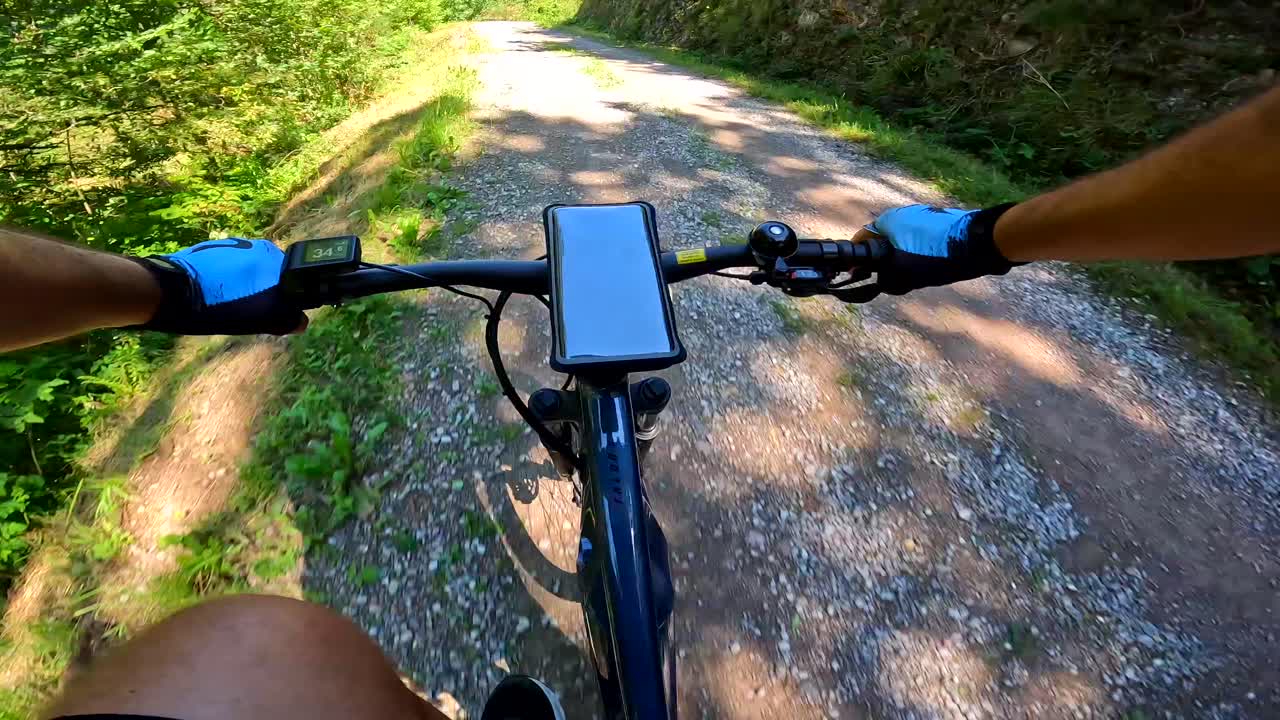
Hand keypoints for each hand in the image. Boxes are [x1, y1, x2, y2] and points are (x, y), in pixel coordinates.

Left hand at [132, 239, 306, 334]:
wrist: (171, 291)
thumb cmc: (222, 305)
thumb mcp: (261, 319)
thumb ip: (286, 318)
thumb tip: (301, 321)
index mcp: (272, 256)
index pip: (289, 278)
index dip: (284, 298)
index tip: (272, 314)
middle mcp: (254, 244)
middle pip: (268, 272)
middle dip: (263, 290)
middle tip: (250, 312)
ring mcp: (228, 244)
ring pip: (246, 269)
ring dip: (242, 284)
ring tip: (227, 304)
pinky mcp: (206, 248)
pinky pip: (225, 266)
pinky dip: (224, 279)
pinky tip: (212, 295)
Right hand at [853, 203, 1020, 294]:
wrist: (982, 242)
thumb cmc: (937, 256)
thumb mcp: (904, 274)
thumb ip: (885, 279)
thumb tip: (882, 283)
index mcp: (889, 220)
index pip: (861, 239)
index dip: (857, 260)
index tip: (858, 275)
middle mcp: (904, 213)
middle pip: (883, 241)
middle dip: (884, 261)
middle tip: (890, 280)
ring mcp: (924, 215)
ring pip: (903, 242)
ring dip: (903, 259)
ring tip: (914, 277)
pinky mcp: (941, 221)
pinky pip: (920, 240)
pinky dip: (919, 254)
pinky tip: (931, 268)